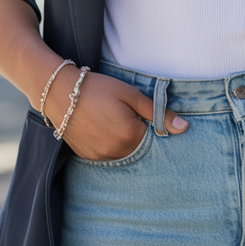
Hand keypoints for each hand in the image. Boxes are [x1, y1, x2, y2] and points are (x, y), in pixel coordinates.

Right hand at [44, 69, 187, 160]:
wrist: (60, 92)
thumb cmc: (99, 88)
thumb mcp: (131, 94)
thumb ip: (158, 112)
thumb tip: (184, 128)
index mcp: (130, 136)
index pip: (153, 135)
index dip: (146, 119)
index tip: (133, 108)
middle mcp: (116, 153)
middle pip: (138, 145)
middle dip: (134, 129)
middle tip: (118, 110)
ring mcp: (100, 157)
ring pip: (122, 151)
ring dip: (121, 137)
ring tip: (107, 116)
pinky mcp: (87, 157)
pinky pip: (106, 154)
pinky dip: (107, 142)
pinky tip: (98, 125)